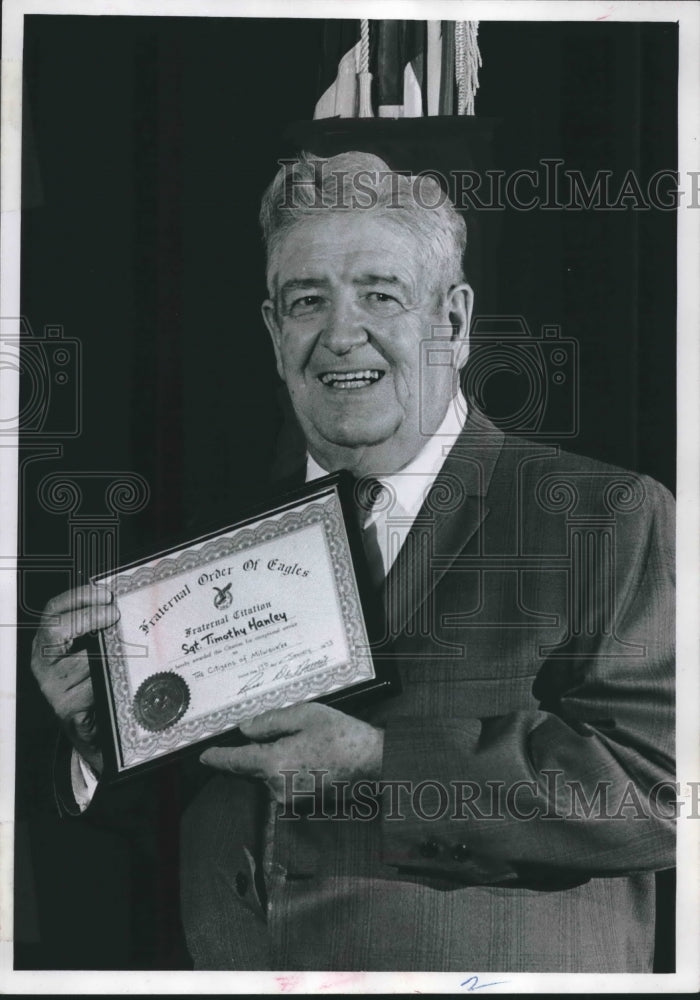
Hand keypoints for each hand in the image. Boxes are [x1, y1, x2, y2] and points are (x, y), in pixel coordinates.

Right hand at [31, 584, 118, 774]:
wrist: (87, 724)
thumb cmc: (90, 680)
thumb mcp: (88, 650)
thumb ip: (94, 628)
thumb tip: (118, 600)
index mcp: (46, 643)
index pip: (53, 610)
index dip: (79, 598)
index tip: (106, 595)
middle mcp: (41, 662)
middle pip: (57, 630)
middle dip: (88, 617)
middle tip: (114, 613)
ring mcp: (50, 686)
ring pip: (82, 659)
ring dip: (109, 651)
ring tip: (128, 648)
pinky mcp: (65, 707)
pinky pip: (92, 686)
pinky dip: (109, 679)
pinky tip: (120, 677)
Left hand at [199, 702, 383, 804]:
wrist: (374, 764)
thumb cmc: (341, 734)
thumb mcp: (304, 715)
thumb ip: (269, 722)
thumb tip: (244, 730)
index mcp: (273, 764)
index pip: (236, 761)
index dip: (217, 758)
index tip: (202, 756)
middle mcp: (276, 787)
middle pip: (251, 769)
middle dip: (249, 753)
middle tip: (254, 734)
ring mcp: (289, 798)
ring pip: (267, 775)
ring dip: (270, 760)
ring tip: (293, 740)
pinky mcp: (301, 802)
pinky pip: (281, 782)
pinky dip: (284, 768)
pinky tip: (303, 754)